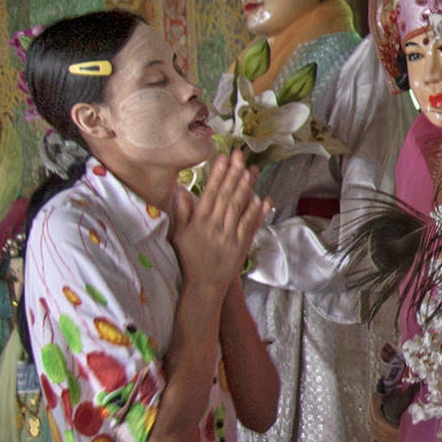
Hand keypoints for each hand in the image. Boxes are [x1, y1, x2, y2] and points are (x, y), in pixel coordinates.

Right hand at [169, 154, 270, 294]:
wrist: (202, 285)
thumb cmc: (190, 258)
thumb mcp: (178, 236)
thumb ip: (181, 213)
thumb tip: (179, 192)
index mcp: (198, 222)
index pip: (209, 193)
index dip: (217, 175)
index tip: (223, 158)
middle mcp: (214, 227)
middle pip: (226, 196)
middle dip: (233, 174)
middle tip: (240, 156)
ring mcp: (228, 236)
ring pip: (238, 208)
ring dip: (246, 188)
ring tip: (251, 170)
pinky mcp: (240, 245)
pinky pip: (249, 225)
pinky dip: (256, 212)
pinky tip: (262, 198)